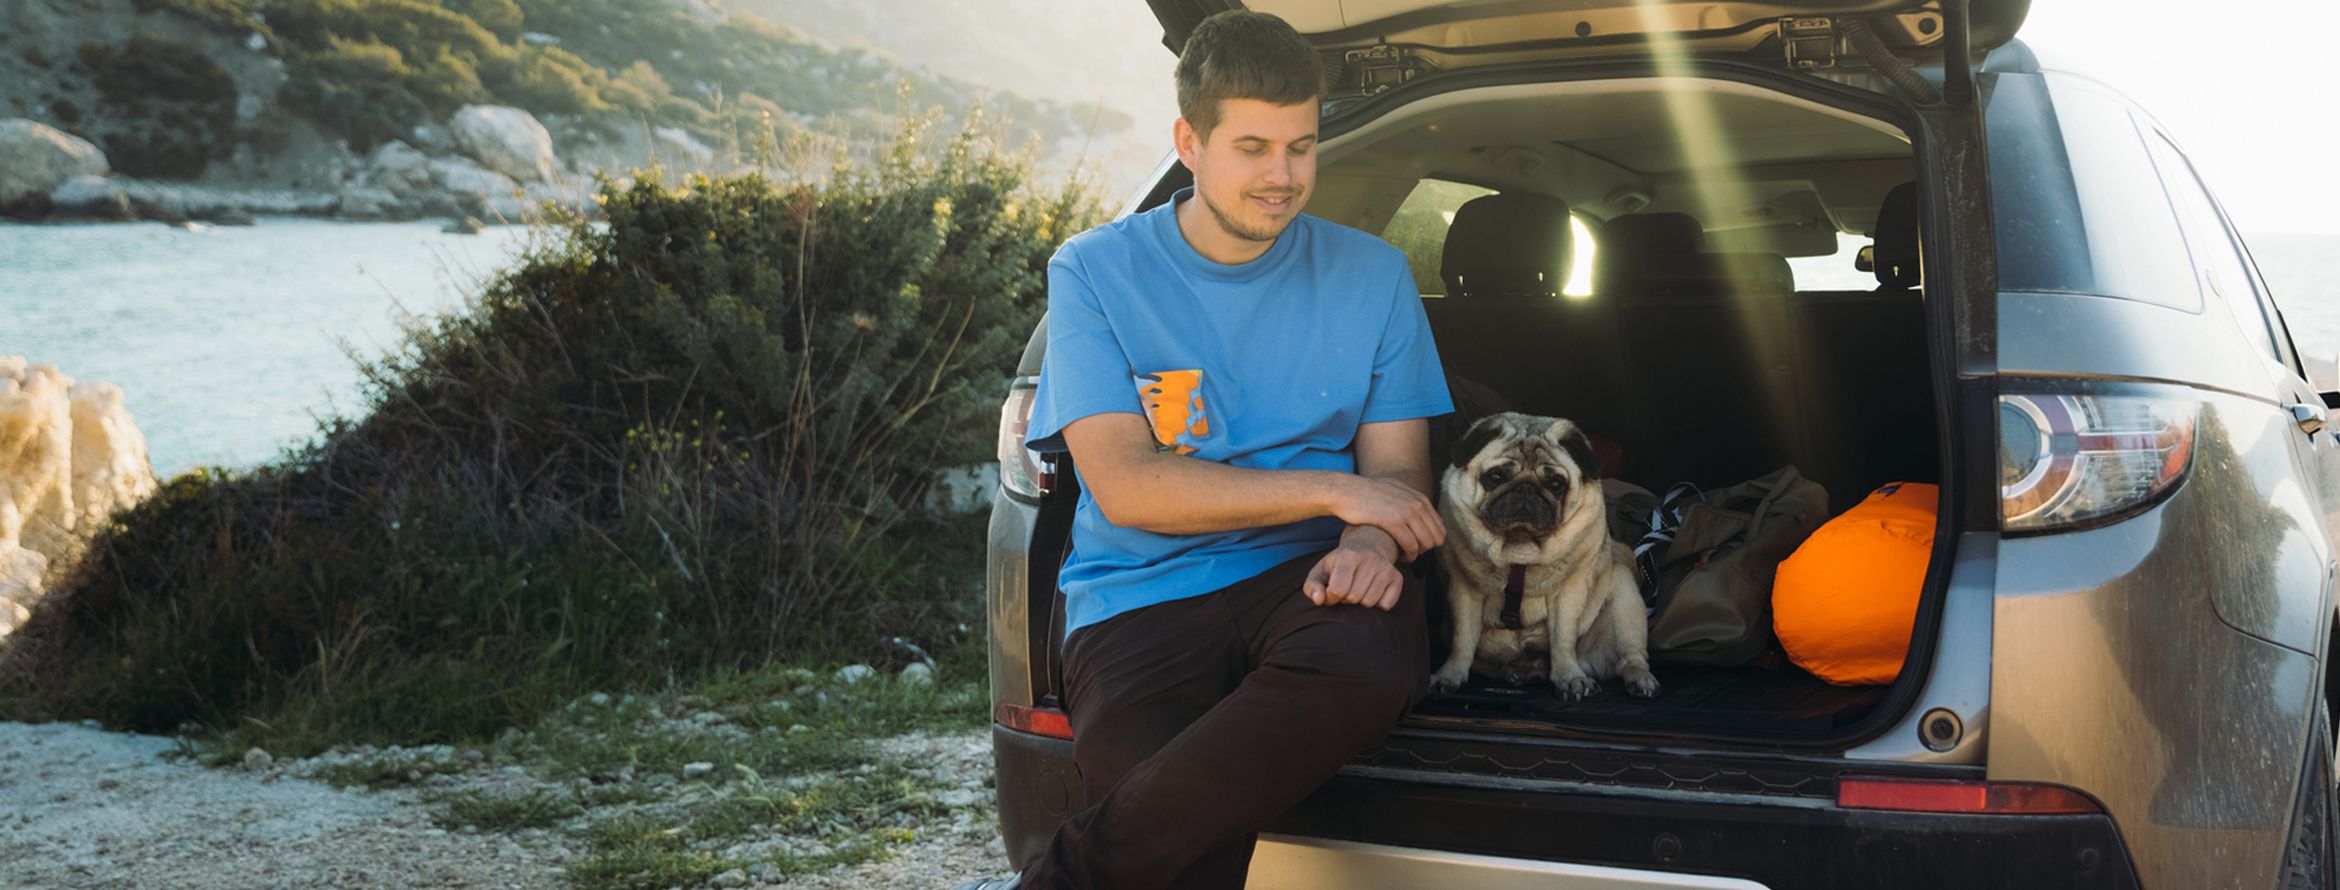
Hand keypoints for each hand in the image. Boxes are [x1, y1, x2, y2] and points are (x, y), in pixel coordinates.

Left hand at [1304, 538, 1407, 610]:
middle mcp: (1369, 559)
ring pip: (1369, 603)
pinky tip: (1372, 592)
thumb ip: (1312, 587)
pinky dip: (1377, 605)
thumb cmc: (1338, 565)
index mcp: (1348, 555)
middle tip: (1345, 590)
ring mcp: (1386, 568)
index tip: (1330, 592)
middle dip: (1345, 600)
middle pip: (1353, 598)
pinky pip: (1386, 606)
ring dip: (1360, 603)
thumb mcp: (1320, 571)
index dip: (1331, 597)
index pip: (1337, 589)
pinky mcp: (1397, 578)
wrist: (1367, 547)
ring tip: (1357, 590)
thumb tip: (1319, 600)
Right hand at [1326, 475, 1443, 561]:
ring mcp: (1407, 512)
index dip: (1430, 541)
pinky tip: (1398, 556)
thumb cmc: (1367, 495)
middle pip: (1437, 538)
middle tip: (1410, 552)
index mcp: (1420, 498)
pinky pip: (1411, 546)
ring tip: (1405, 556)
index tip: (1416, 545)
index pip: (1440, 527)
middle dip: (1425, 549)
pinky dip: (1407, 555)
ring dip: (1417, 554)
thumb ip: (1411, 499)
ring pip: (1426, 544)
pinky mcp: (1394, 521)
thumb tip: (1424, 509)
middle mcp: (1417, 504)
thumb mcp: (1394, 490)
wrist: (1347, 491)